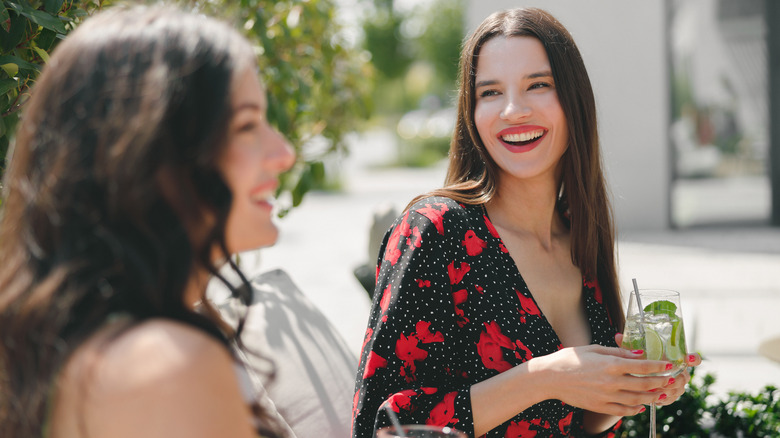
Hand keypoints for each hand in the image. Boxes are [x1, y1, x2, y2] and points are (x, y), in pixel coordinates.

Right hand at [534, 344, 673, 416]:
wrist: (550, 377)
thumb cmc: (570, 359)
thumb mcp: (594, 349)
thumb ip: (618, 352)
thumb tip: (638, 354)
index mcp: (610, 364)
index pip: (642, 366)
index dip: (659, 366)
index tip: (669, 364)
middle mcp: (611, 382)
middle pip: (644, 385)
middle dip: (661, 382)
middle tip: (671, 380)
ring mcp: (606, 396)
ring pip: (637, 400)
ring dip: (652, 397)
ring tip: (661, 394)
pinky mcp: (600, 406)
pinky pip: (623, 410)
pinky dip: (634, 410)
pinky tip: (640, 406)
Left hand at [615, 333, 702, 406]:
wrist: (637, 379)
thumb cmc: (639, 362)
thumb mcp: (634, 353)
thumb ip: (628, 346)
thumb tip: (618, 336)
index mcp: (675, 358)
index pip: (693, 358)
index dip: (694, 358)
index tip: (689, 358)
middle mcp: (679, 371)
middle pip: (685, 376)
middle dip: (676, 378)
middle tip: (666, 378)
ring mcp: (677, 385)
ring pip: (678, 389)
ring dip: (668, 389)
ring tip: (656, 388)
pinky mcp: (671, 396)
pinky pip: (670, 399)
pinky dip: (662, 398)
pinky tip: (653, 398)